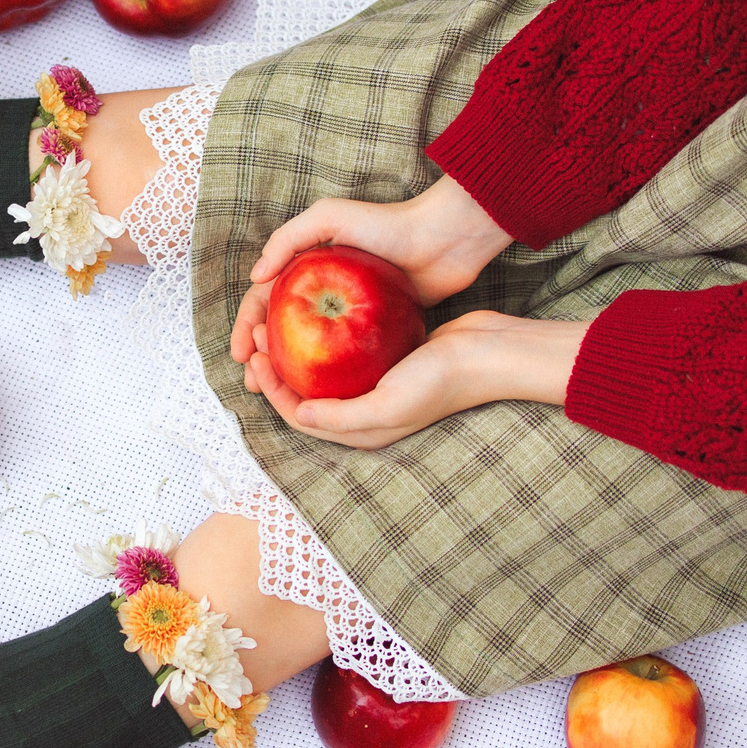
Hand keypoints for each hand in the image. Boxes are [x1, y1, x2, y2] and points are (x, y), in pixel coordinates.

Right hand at [226, 177, 510, 367]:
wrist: (444, 241)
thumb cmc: (388, 223)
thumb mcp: (330, 216)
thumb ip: (287, 239)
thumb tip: (256, 276)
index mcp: (304, 264)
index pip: (263, 298)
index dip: (246, 326)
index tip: (242, 355)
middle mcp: (321, 288)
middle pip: (279, 327)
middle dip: (261, 355)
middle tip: (253, 382)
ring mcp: (347, 309)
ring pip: (307, 345)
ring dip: (288, 369)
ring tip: (279, 393)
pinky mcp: (373, 326)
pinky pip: (340, 352)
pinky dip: (324, 371)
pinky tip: (319, 391)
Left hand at [242, 311, 588, 451]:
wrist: (488, 352)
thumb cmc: (441, 381)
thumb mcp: (388, 404)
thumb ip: (343, 416)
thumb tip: (300, 414)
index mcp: (360, 432)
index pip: (300, 416)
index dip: (272, 389)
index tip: (258, 356)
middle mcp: (364, 414)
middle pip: (306, 395)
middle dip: (278, 371)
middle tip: (259, 336)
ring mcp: (376, 388)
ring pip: (323, 375)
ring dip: (298, 353)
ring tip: (279, 324)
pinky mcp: (386, 363)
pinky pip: (345, 354)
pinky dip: (325, 340)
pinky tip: (316, 315)